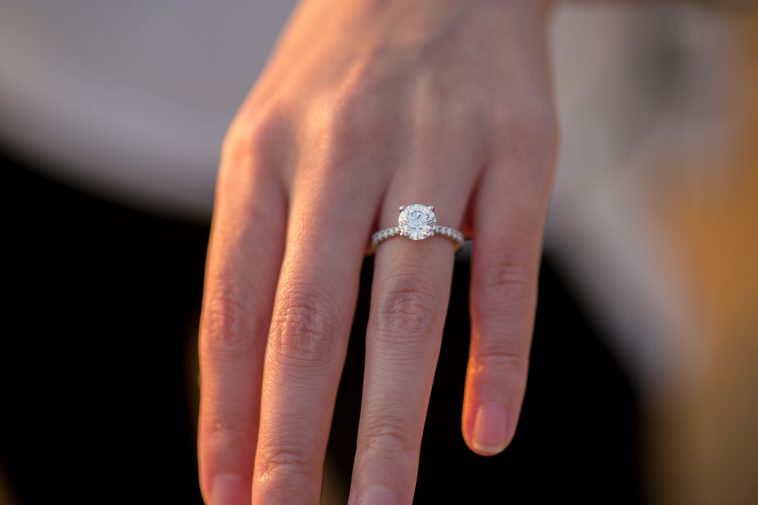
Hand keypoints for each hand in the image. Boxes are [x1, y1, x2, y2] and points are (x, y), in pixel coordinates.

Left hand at [198, 0, 557, 502]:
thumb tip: (246, 379)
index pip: (235, 305)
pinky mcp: (520, 152)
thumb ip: (264, 253)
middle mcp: (343, 153)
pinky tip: (488, 432)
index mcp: (265, 157)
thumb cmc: (342, 81)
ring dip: (391, 422)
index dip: (226, 408)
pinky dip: (501, 359)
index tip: (226, 492)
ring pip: (408, 308)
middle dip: (295, 438)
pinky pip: (507, 270)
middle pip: (313, 320)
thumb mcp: (274, 146)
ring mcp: (436, 149)